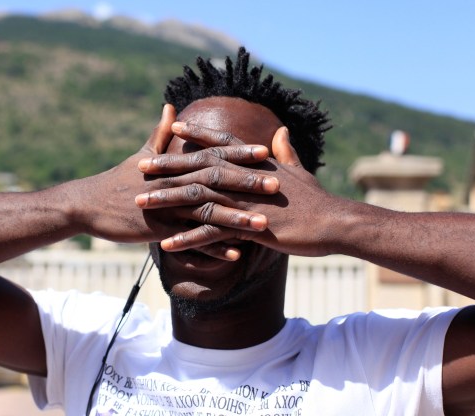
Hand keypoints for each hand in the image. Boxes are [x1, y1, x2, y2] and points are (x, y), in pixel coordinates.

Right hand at [74, 106, 280, 258]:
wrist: (88, 204)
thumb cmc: (116, 179)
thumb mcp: (140, 154)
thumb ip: (159, 132)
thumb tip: (168, 106)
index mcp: (174, 164)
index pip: (212, 154)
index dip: (239, 154)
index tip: (266, 152)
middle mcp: (174, 182)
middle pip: (216, 181)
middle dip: (247, 183)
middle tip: (277, 185)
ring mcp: (167, 206)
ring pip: (208, 211)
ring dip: (237, 218)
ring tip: (264, 225)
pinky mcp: (158, 230)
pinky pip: (191, 240)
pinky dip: (213, 247)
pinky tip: (236, 255)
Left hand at [136, 126, 340, 257]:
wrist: (334, 223)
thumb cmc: (317, 199)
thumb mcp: (299, 171)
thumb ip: (285, 152)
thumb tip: (280, 132)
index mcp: (256, 164)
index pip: (221, 145)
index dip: (197, 135)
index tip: (173, 128)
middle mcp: (245, 178)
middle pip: (199, 169)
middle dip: (168, 166)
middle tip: (140, 166)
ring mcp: (245, 202)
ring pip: (198, 198)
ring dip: (168, 200)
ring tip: (141, 202)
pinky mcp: (248, 227)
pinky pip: (211, 233)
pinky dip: (187, 237)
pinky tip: (166, 243)